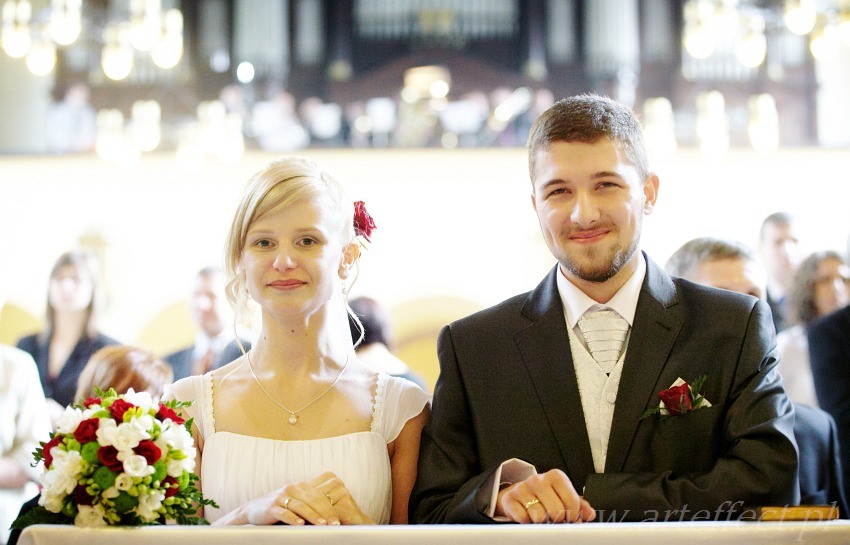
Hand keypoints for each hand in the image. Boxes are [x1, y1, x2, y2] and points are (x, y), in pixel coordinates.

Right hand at [230, 471, 373, 525]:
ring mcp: (281, 497)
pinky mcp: (271, 507)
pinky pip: (284, 512)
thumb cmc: (280, 507)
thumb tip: (331, 515)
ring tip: (322, 524)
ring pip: (300, 506)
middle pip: (313, 500)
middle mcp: (292, 489)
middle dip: (325, 513)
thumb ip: (311, 504)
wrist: (254, 509)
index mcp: (301, 487)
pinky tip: (300, 524)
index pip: (319, 497)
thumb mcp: (296, 502)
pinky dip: (292, 518)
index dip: (330, 507)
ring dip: (313, 516)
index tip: (339, 519)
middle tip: (335, 524)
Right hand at [495, 469, 595, 523]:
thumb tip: (590, 513)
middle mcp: (538, 479)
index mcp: (555, 476)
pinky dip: (527, 522)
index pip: (572, 501)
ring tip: (543, 518)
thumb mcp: (564, 496)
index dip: (574, 515)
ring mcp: (522, 488)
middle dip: (558, 520)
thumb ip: (580, 505)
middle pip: (556, 510)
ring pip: (539, 516)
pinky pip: (522, 518)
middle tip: (556, 520)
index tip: (571, 518)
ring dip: (542, 522)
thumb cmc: (546, 496)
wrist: (520, 493)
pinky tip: (529, 517)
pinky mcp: (510, 498)